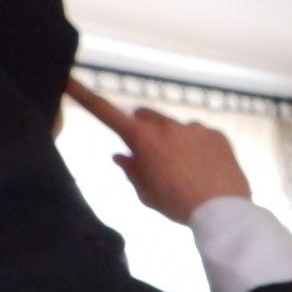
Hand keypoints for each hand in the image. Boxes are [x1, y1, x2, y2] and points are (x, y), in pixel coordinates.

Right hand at [65, 79, 250, 222]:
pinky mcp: (217, 134)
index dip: (85, 96)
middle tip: (152, 154)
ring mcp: (194, 127)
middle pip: (145, 115)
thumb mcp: (147, 194)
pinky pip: (202, 136)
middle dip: (144, 128)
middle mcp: (166, 125)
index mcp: (142, 139)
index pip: (106, 112)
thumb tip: (121, 156)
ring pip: (176, 128)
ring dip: (175, 140)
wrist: (223, 211)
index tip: (68, 79)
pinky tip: (207, 169)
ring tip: (188, 169)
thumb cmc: (178, 206)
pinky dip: (200, 148)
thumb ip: (132, 171)